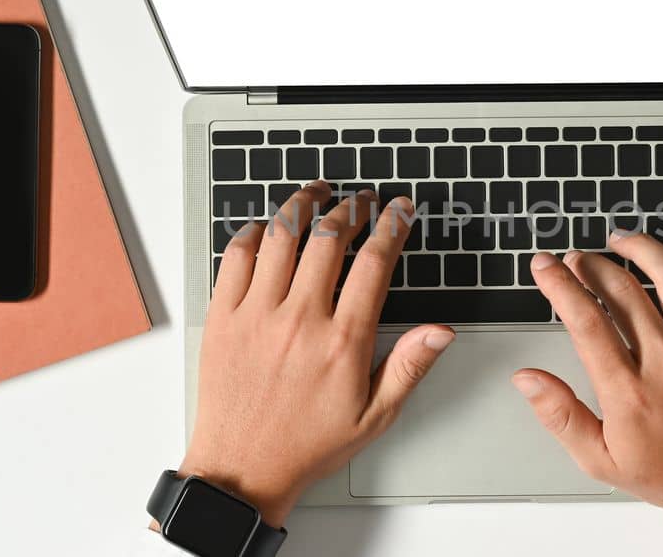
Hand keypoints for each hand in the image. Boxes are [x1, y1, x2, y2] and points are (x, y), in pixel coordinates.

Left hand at [180, 181, 454, 525]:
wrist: (242, 469)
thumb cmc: (305, 445)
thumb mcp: (374, 415)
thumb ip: (408, 366)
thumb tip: (440, 331)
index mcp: (341, 342)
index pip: (374, 263)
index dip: (391, 225)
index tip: (398, 210)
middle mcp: (298, 321)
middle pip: (328, 238)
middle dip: (352, 208)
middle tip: (362, 200)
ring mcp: (256, 315)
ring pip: (281, 237)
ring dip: (302, 205)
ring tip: (317, 194)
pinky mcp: (222, 318)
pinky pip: (235, 257)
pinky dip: (252, 233)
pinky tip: (265, 228)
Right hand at [515, 233, 662, 538]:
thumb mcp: (602, 460)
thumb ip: (560, 415)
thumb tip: (527, 378)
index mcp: (631, 394)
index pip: (585, 320)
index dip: (559, 284)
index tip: (546, 267)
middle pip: (622, 290)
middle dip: (591, 265)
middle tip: (578, 259)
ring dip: (638, 248)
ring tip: (621, 241)